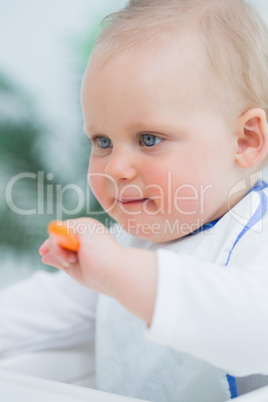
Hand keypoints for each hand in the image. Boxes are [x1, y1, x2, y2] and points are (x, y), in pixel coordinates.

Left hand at [39, 217, 156, 324]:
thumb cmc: (100, 275)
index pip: (64, 235)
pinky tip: (71, 258)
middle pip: (58, 233)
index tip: (43, 254)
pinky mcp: (82, 225)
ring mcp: (85, 224)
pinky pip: (57, 233)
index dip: (52, 244)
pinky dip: (58, 248)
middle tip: (67, 263)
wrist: (115, 273)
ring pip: (56, 233)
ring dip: (57, 251)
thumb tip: (44, 256)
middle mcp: (87, 227)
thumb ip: (60, 260)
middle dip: (55, 249)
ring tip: (70, 262)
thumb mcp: (75, 268)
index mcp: (89, 236)